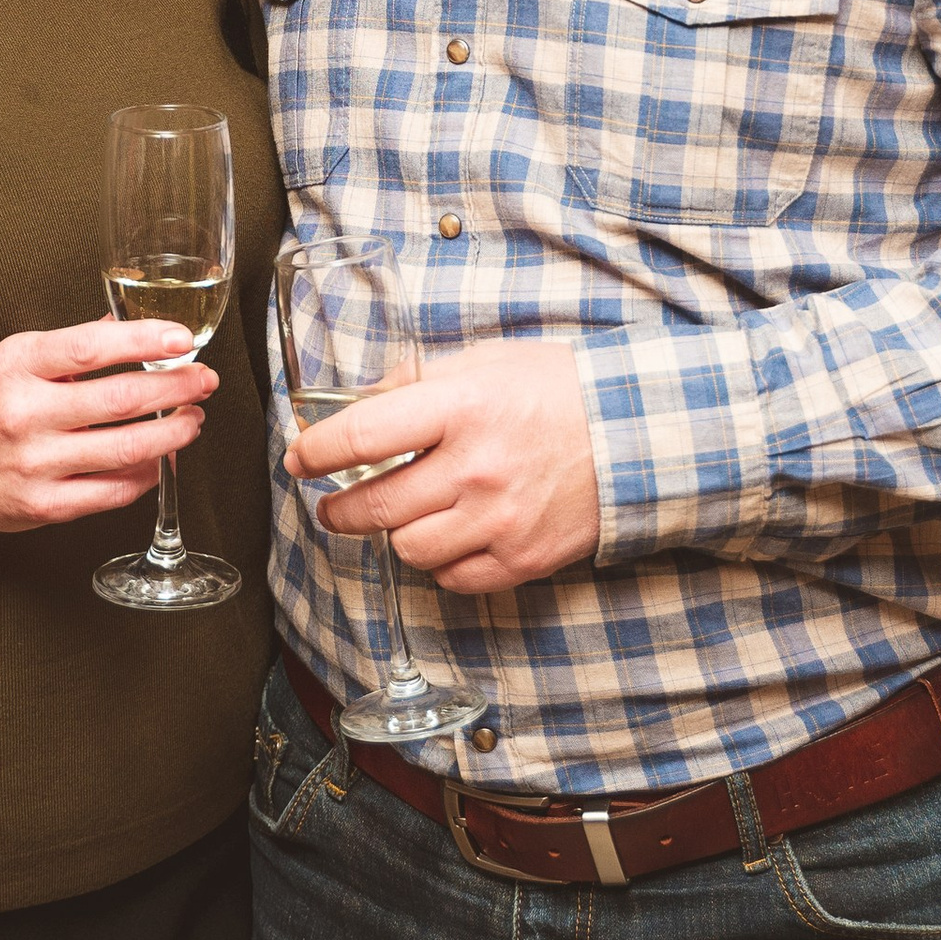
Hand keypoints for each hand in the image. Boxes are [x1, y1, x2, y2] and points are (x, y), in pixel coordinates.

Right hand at [0, 320, 214, 541]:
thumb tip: (126, 326)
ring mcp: (35, 464)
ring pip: (128, 448)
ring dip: (175, 433)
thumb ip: (70, 346)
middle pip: (122, 399)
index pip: (92, 347)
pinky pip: (114, 490)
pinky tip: (161, 457)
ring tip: (193, 419)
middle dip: (178, 388)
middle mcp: (24, 414)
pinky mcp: (44, 506)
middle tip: (203, 380)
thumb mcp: (10, 360)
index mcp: (16, 366)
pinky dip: (148, 472)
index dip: (146, 341)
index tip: (183, 340)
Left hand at [293, 338, 599, 594]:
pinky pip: (453, 577)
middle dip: (340, 508)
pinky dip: (440, 563)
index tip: (300, 457)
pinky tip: (448, 537)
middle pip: (377, 505)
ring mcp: (500, 520)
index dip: (318, 451)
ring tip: (401, 516)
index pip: (364, 435)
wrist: (640, 434)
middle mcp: (476, 468)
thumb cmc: (563, 390)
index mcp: (462, 407)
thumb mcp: (487, 361)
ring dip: (395, 534)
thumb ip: (420, 379)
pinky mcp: (522, 559)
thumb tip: (362, 398)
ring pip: (409, 549)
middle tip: (332, 504)